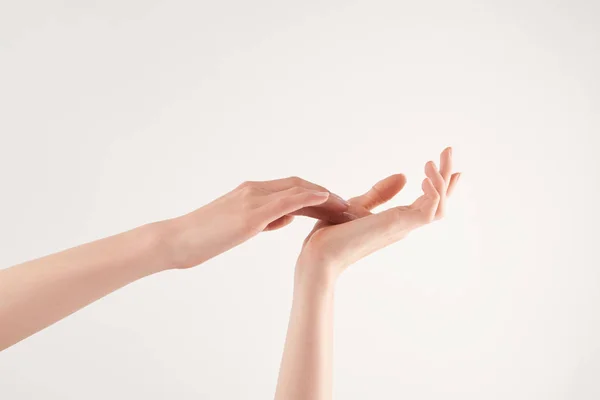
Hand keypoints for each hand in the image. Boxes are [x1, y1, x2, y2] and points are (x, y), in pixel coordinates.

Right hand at [163, 177, 356, 268]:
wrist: (175, 240)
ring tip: (348, 207)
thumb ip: (264, 219)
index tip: (337, 206)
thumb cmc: (203, 238)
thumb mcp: (237, 227)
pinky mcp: (250, 215)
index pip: (292, 188)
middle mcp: (254, 190)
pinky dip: (310, 197)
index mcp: (251, 193)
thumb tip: (288, 216)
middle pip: (300, 186)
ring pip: (298, 190)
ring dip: (326, 197)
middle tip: (350, 207)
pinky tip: (329, 200)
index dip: (316, 195)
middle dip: (327, 195)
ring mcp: (252, 200)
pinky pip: (287, 200)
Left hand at [295, 147, 459, 285]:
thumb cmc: (332, 236)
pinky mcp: (397, 226)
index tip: (451, 165)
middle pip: (440, 202)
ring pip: (440, 207)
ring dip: (442, 181)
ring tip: (432, 159)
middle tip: (448, 149)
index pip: (429, 203)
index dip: (442, 185)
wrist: (317, 255)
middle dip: (447, 176)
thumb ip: (380, 193)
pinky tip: (426, 177)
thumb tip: (403, 176)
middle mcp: (404, 225)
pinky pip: (428, 211)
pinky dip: (433, 193)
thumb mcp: (357, 205)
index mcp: (397, 221)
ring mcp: (402, 227)